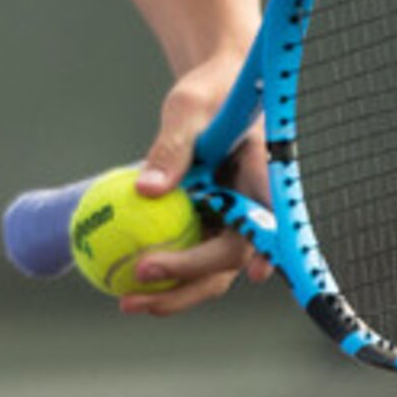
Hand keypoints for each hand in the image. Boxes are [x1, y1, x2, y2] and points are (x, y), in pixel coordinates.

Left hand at [120, 53, 271, 315]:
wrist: (217, 95)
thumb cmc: (210, 94)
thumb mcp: (188, 110)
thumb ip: (173, 147)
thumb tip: (147, 190)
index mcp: (262, 176)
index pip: (271, 217)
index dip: (268, 248)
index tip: (252, 272)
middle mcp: (254, 208)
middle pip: (232, 256)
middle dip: (192, 277)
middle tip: (143, 275)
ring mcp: (234, 222)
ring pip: (212, 271)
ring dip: (175, 292)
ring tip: (128, 302)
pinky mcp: (211, 227)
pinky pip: (189, 257)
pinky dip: (164, 274)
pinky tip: (124, 282)